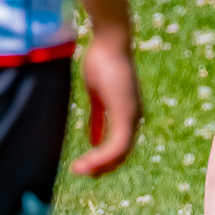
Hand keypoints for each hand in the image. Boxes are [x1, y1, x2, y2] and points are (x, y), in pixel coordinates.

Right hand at [71, 28, 140, 176]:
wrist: (110, 42)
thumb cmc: (102, 63)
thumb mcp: (97, 97)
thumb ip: (98, 119)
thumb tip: (93, 140)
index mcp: (128, 113)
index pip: (121, 147)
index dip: (103, 160)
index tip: (84, 167)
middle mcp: (135, 117)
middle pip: (122, 155)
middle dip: (101, 167)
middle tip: (80, 172)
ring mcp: (133, 116)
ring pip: (119, 154)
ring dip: (98, 165)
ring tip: (78, 170)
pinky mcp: (126, 114)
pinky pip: (116, 146)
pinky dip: (100, 157)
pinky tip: (85, 163)